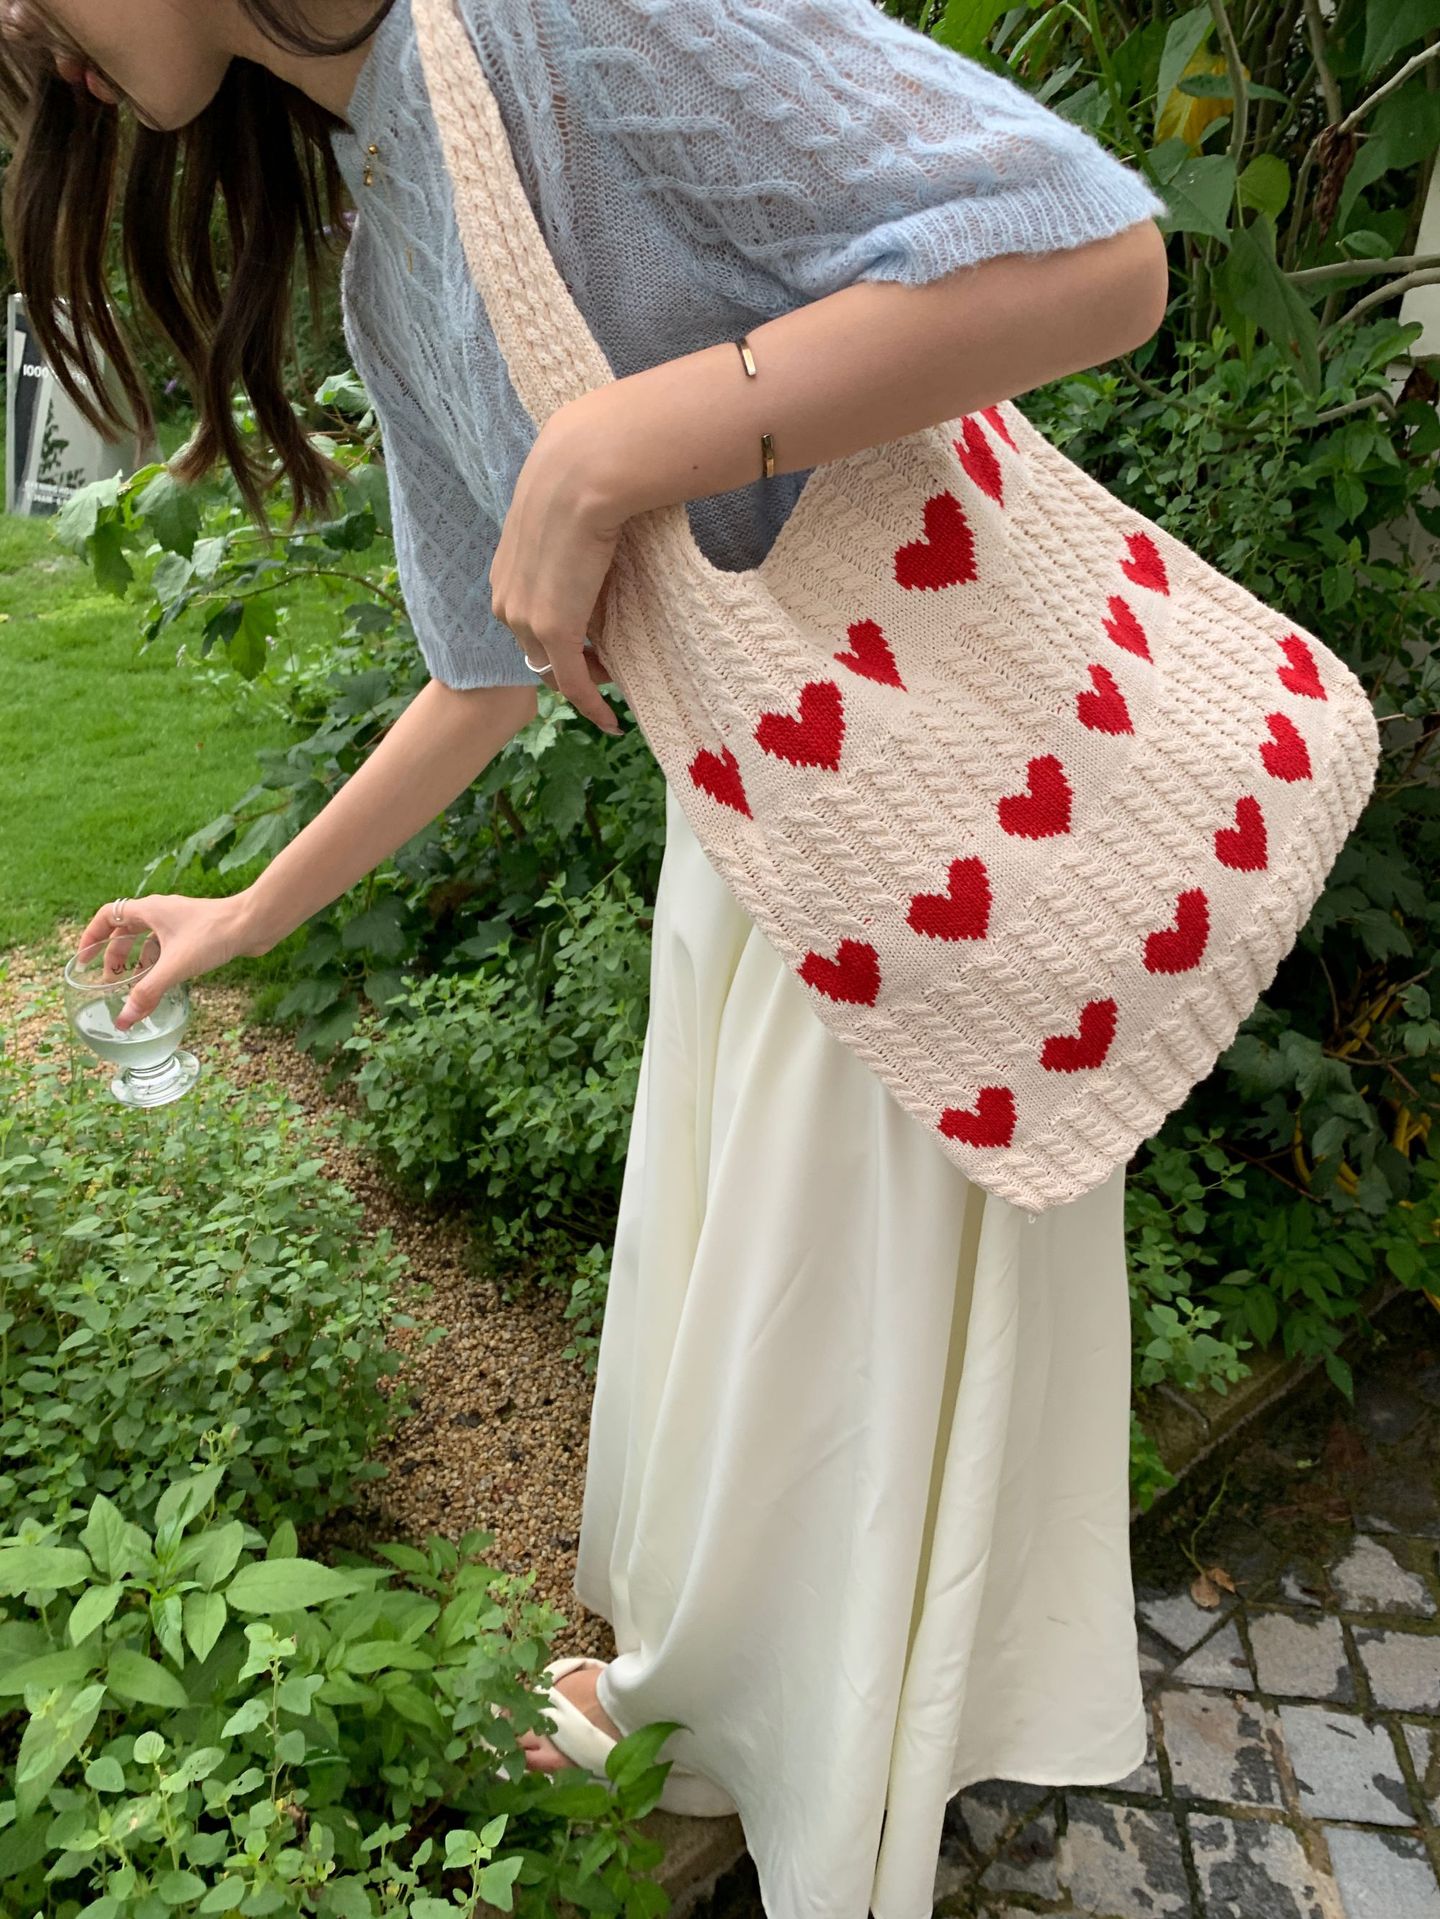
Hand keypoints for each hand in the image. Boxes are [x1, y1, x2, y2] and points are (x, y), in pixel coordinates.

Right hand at [74, 892, 258, 1032]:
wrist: (255, 923)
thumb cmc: (214, 935)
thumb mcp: (174, 966)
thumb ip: (147, 993)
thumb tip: (124, 1020)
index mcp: (149, 910)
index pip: (107, 916)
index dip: (91, 937)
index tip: (83, 959)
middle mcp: (162, 912)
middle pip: (126, 931)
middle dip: (114, 955)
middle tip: (109, 980)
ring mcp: (181, 922)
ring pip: (149, 940)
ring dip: (138, 960)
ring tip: (133, 985)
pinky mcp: (198, 933)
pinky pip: (169, 947)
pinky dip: (160, 963)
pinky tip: (164, 982)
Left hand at [489, 408, 626, 735]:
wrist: (585, 469)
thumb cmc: (585, 478)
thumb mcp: (562, 511)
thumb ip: (568, 535)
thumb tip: (593, 535)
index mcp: (504, 571)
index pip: (527, 622)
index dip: (557, 639)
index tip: (592, 642)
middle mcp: (506, 600)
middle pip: (536, 652)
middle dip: (571, 663)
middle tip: (609, 664)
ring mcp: (526, 618)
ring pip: (556, 669)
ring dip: (585, 679)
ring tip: (616, 679)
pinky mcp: (553, 631)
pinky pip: (573, 683)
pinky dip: (590, 706)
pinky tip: (610, 722)